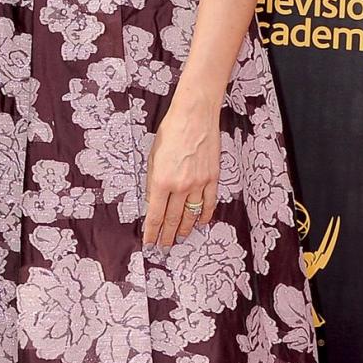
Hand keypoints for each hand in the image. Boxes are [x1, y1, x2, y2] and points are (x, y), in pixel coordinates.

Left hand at [143, 99, 219, 248]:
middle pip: (173, 219)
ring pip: (191, 215)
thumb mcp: (153, 157)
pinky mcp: (212, 178)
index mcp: (161, 180)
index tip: (149, 242)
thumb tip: (154, 203)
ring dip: (184, 229)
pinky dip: (204, 216)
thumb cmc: (170, 131)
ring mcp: (199, 183)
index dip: (152, 232)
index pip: (155, 215)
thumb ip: (153, 182)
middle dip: (167, 235)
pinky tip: (200, 223)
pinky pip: (208, 203)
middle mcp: (180, 186)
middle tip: (164, 247)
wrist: (195, 116)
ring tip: (180, 239)